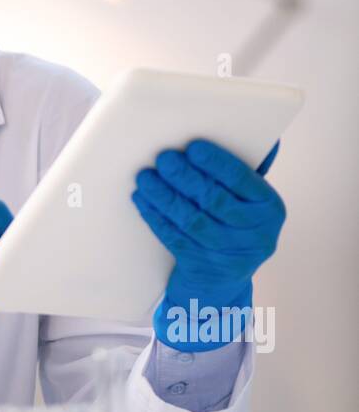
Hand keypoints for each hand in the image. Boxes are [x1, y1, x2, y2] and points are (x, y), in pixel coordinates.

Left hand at [131, 139, 285, 349]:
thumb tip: (242, 127)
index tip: (194, 147)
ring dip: (165, 196)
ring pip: (192, 221)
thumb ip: (239, 171)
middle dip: (186, 177)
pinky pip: (176, 238)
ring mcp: (230, 256)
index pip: (242, 180)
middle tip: (164, 158)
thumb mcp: (245, 201)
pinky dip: (156, 217)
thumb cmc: (231, 226)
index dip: (217, 163)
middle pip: (215, 200)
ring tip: (145, 177)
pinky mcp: (204, 269)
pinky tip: (143, 200)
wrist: (221, 284)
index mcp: (270, 208)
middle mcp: (256, 234)